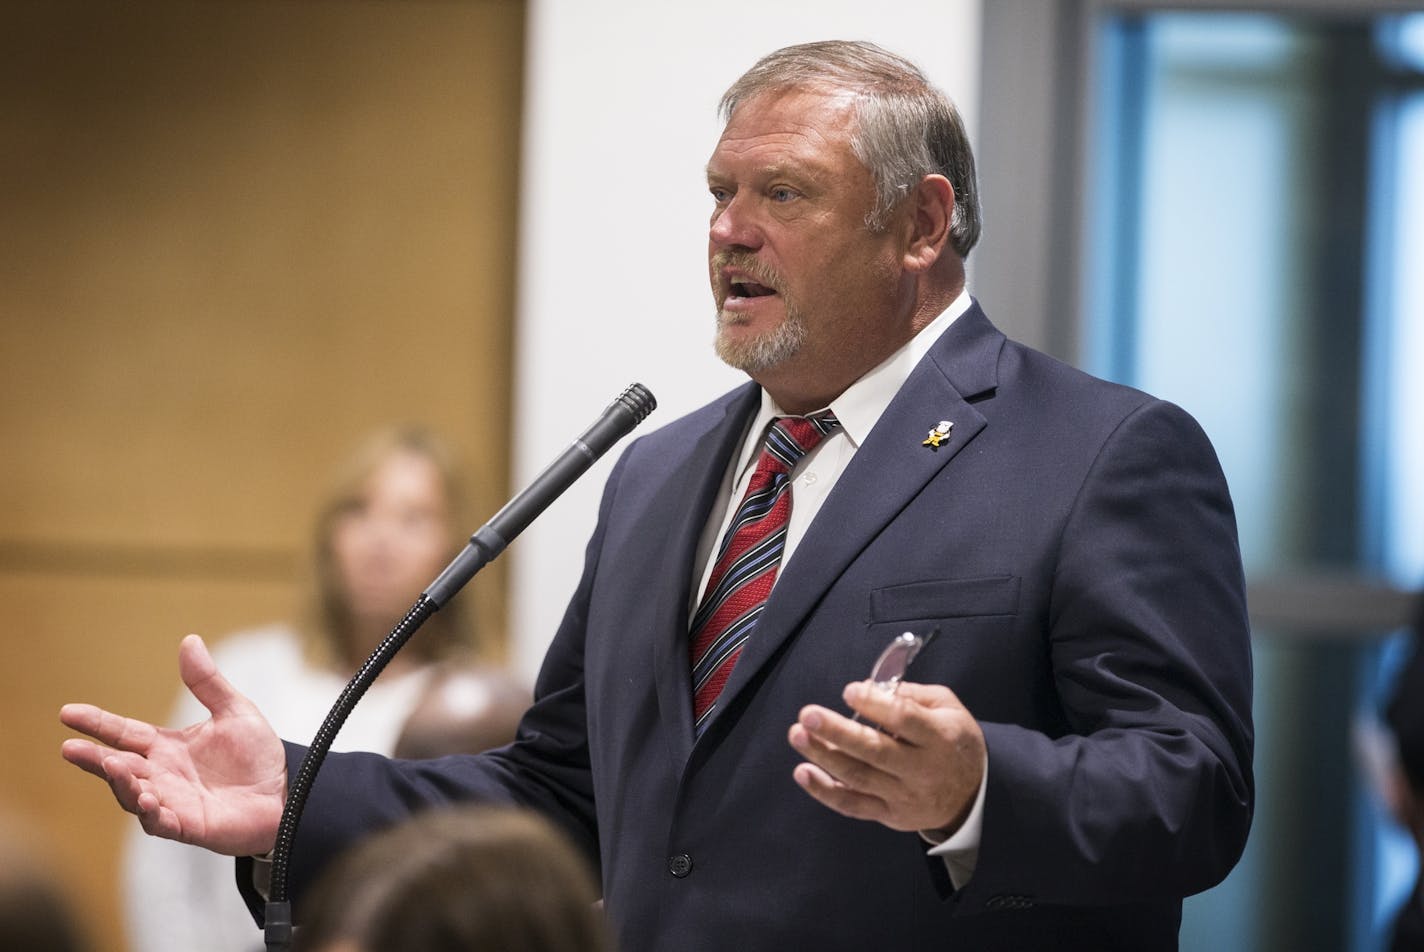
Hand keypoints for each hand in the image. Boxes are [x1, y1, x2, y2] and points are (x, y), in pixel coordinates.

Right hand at [59, 634, 287, 855]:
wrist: (287, 793)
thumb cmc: (257, 757)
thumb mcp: (235, 711)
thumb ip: (208, 682)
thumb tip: (189, 640)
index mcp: (167, 747)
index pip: (124, 733)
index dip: (97, 723)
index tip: (67, 712)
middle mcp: (162, 775)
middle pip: (118, 767)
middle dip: (94, 759)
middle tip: (70, 748)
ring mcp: (171, 802)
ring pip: (132, 795)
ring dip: (121, 783)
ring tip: (113, 766)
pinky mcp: (187, 825)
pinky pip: (160, 823)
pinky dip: (150, 813)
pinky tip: (146, 800)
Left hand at [787, 680, 984, 834]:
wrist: (973, 796)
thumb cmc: (954, 742)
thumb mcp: (948, 708)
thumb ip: (912, 694)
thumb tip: (872, 687)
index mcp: (939, 737)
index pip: (905, 720)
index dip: (875, 705)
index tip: (850, 691)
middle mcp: (921, 770)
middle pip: (875, 751)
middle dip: (838, 732)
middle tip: (809, 714)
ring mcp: (903, 796)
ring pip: (858, 777)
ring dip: (823, 756)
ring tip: (798, 734)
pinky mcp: (889, 815)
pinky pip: (852, 805)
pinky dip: (824, 791)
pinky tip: (803, 772)